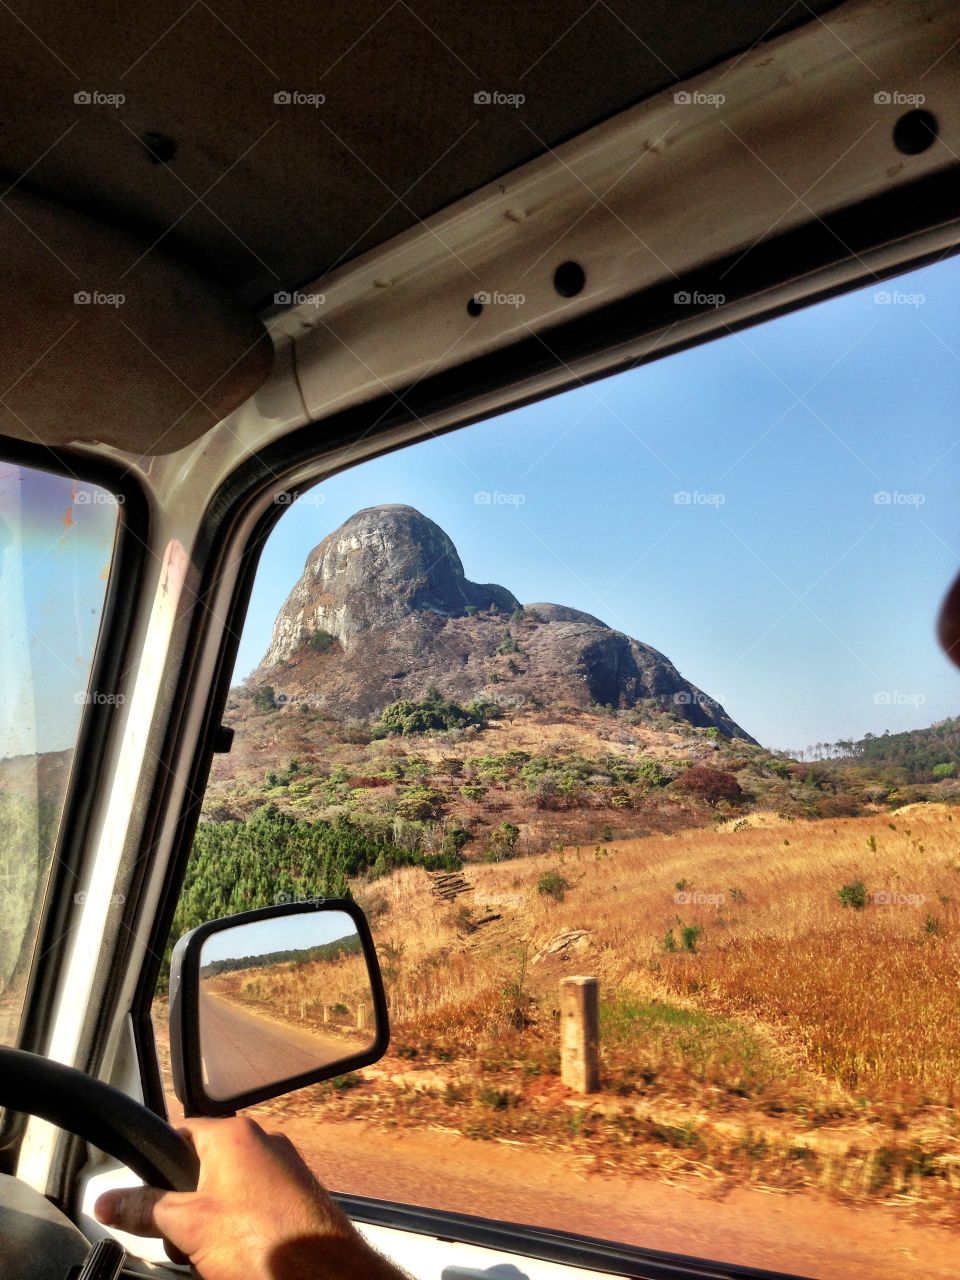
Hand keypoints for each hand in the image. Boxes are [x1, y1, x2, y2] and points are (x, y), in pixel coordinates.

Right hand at [93, 1116, 408, 1279]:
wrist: (325, 1275)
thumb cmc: (264, 1243)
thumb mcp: (188, 1225)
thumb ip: (144, 1209)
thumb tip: (107, 1201)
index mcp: (235, 1134)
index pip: (180, 1132)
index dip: (156, 1163)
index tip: (141, 1193)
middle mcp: (263, 1142)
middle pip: (203, 1167)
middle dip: (186, 1205)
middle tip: (183, 1239)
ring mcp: (284, 1170)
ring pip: (228, 1192)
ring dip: (212, 1223)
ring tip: (213, 1255)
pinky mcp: (297, 1198)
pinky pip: (253, 1208)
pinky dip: (240, 1231)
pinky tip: (239, 1258)